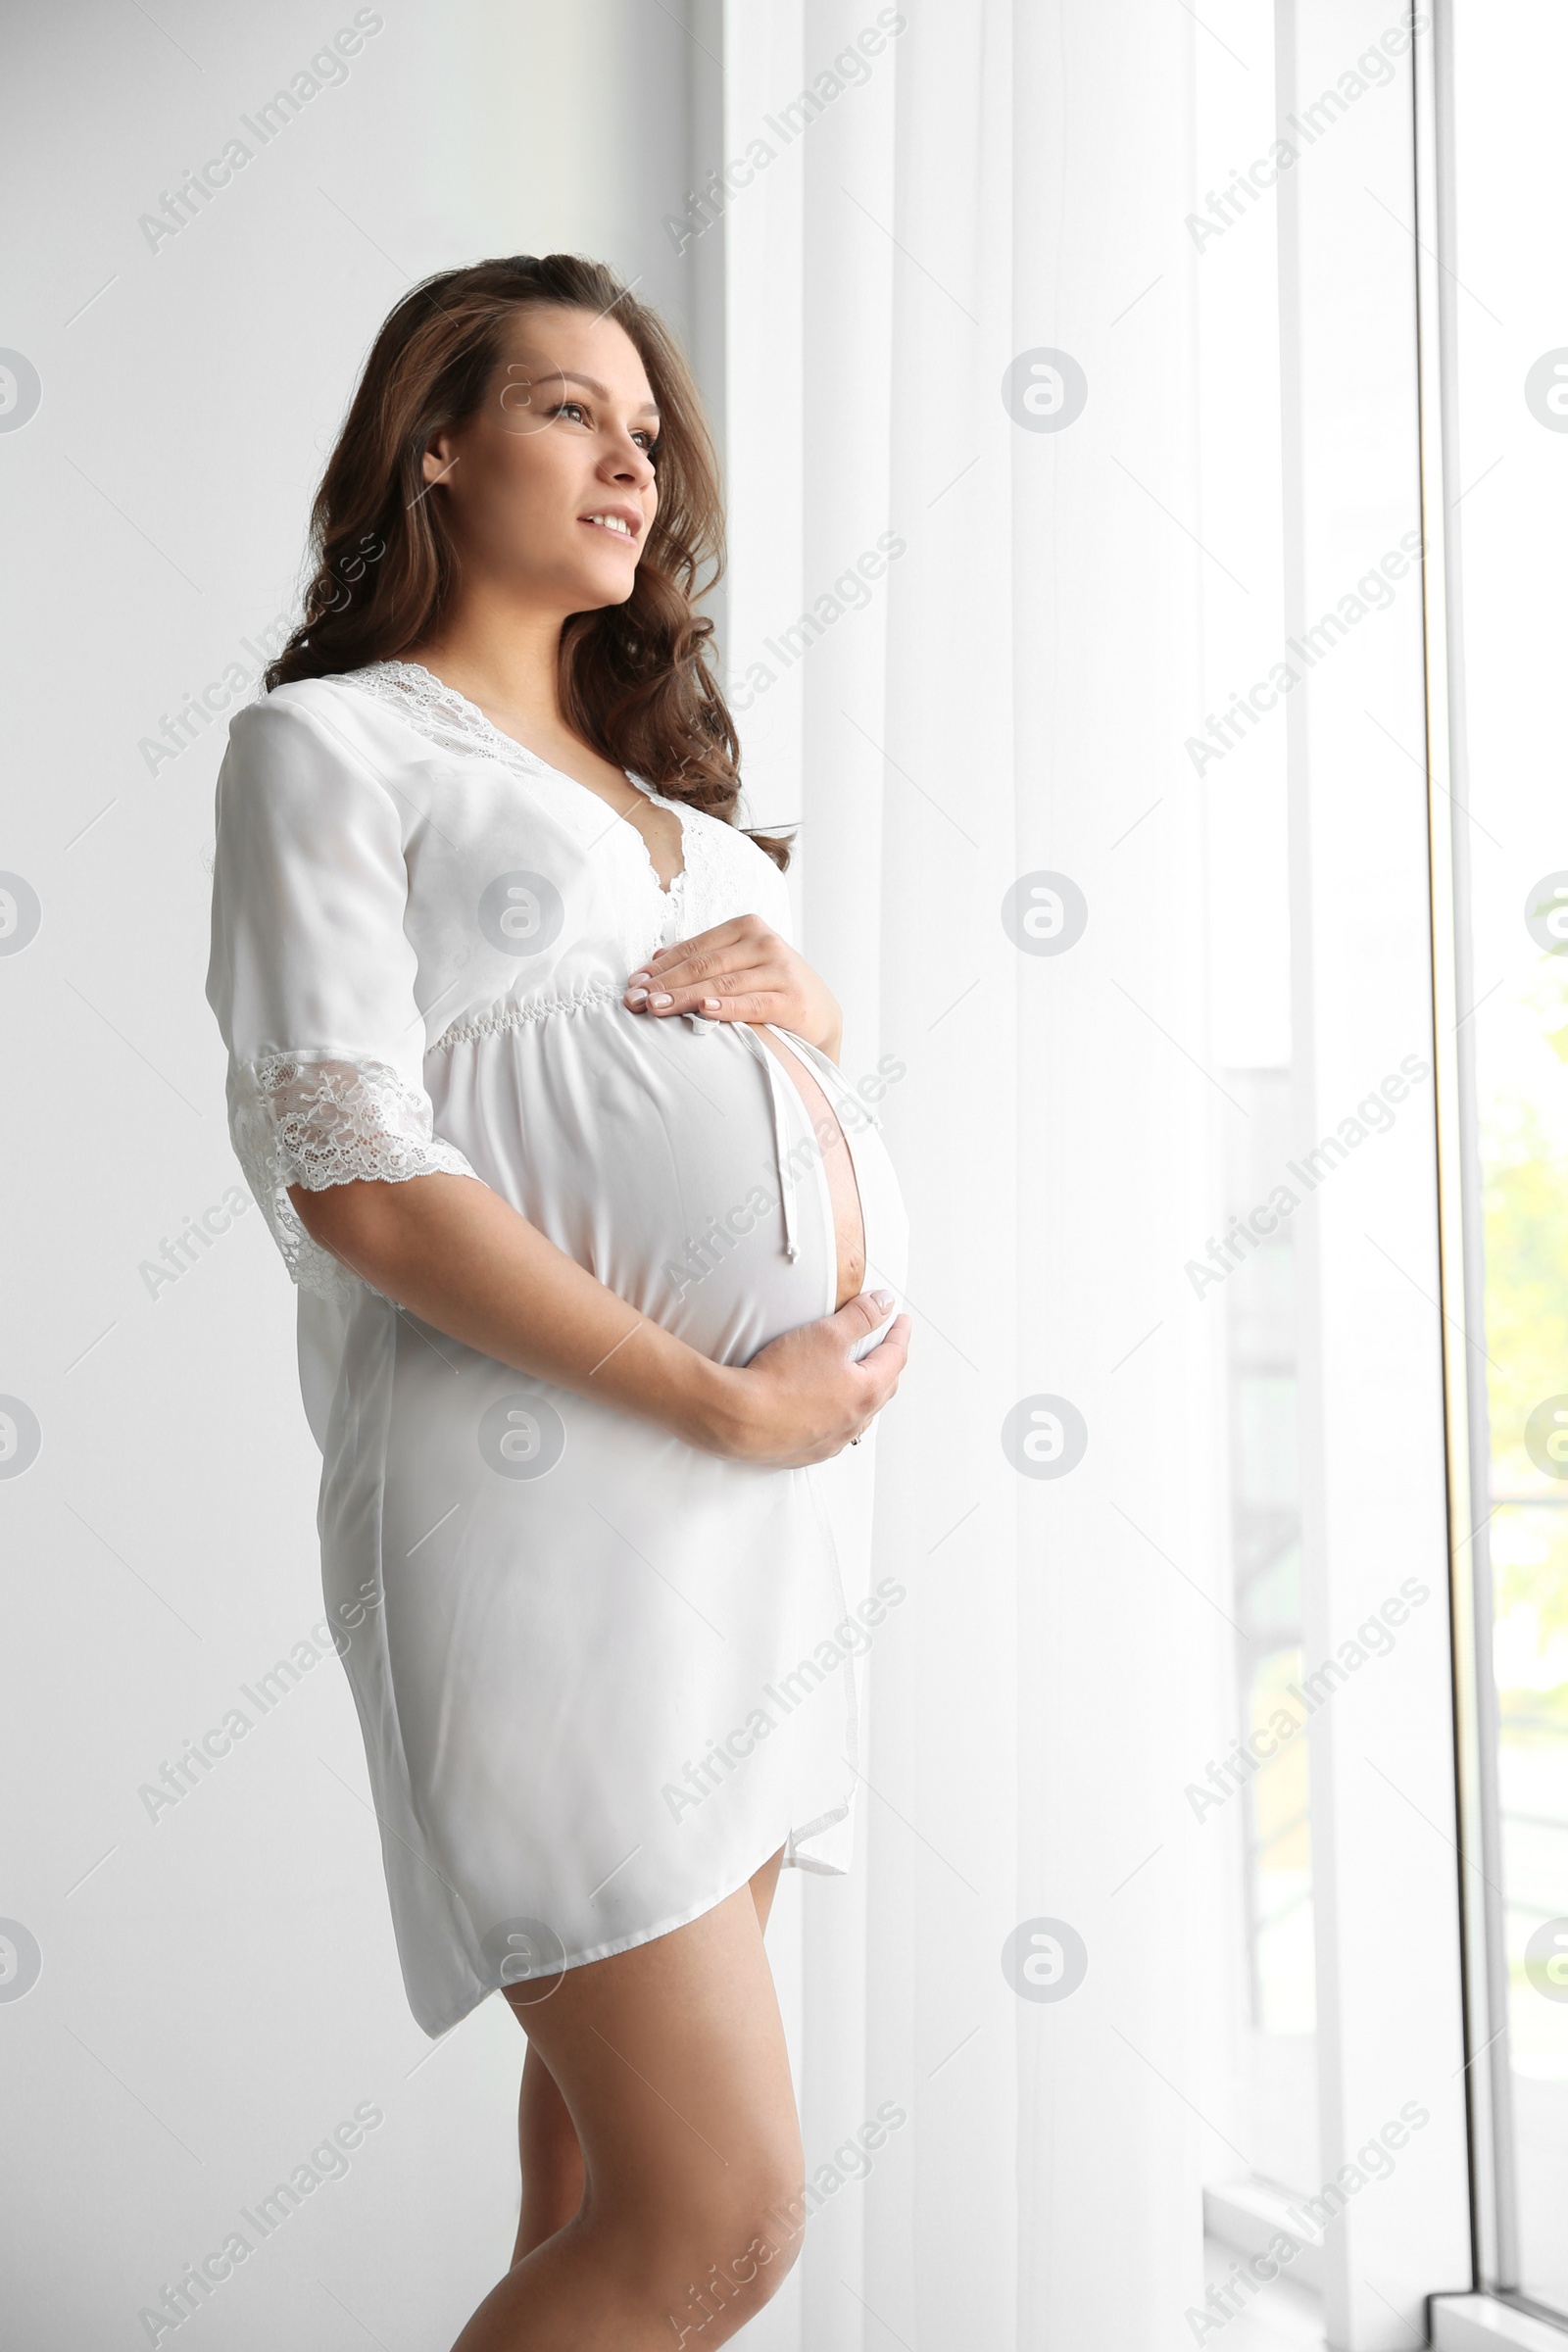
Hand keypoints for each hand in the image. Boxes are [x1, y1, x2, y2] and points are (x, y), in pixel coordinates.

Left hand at [624, 917, 842, 1058]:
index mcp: (746, 927)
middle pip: (704, 965)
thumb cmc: (771, 985)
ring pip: (723, 984)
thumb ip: (703, 957)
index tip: (633, 984)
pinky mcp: (792, 999)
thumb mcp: (740, 963)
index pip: (693, 948)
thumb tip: (656, 957)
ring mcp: (780, 969)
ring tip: (657, 1008)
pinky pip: (753, 1003)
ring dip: (685, 997)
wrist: (821, 1012)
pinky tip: (705, 1010)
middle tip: (635, 1000)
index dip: (661, 967)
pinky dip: (728, 1007)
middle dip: (665, 984)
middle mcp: (764, 942)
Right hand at [704, 1290, 912, 1465]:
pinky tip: (827, 1410)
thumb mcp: (826, 1334)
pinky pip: (833, 1433)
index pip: (894, 1356)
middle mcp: (854, 1421)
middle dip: (888, 1364)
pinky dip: (839, 1416)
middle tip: (887, 1347)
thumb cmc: (780, 1380)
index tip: (901, 1322)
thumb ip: (860, 1316)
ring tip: (861, 1379)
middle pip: (883, 1387)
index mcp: (866, 1392)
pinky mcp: (806, 1452)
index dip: (899, 1334)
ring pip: (860, 1415)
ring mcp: (831, 1441)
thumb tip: (885, 1304)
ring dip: (865, 1394)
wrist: (739, 1419)